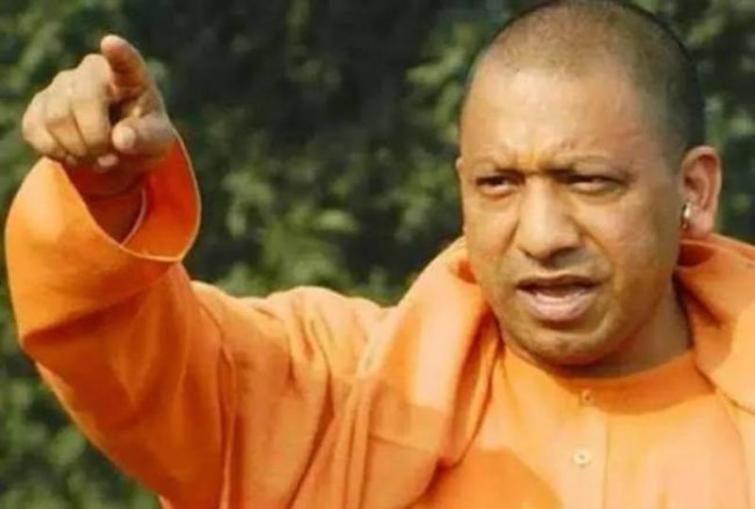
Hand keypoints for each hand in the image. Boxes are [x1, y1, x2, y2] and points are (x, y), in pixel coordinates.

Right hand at [21, 35, 174, 196]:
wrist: (118, 149)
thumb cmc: (143, 137)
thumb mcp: (157, 141)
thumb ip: (145, 137)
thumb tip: (121, 139)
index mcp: (131, 76)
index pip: (125, 61)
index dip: (118, 53)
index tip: (111, 43)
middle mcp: (93, 71)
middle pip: (82, 99)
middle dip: (96, 139)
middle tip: (111, 159)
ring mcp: (62, 84)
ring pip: (56, 118)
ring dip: (78, 150)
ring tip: (98, 159)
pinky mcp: (39, 105)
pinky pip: (36, 130)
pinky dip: (57, 153)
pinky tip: (76, 155)